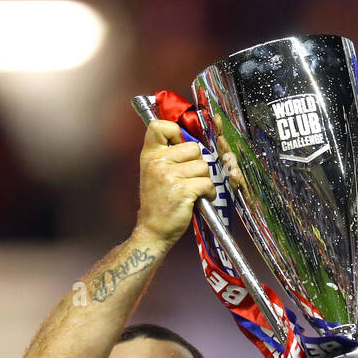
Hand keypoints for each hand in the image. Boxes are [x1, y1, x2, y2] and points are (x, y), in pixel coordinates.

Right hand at [135, 119, 216, 246]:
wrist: (153, 230)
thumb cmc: (157, 203)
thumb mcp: (153, 173)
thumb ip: (167, 156)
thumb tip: (191, 141)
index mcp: (149, 156)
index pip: (159, 126)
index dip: (174, 131)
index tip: (178, 144)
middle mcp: (157, 162)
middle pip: (194, 148)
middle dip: (197, 164)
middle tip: (188, 178)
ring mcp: (169, 176)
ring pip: (203, 167)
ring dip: (203, 180)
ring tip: (193, 191)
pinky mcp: (182, 190)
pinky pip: (207, 183)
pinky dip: (208, 193)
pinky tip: (200, 199)